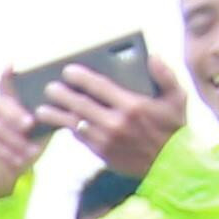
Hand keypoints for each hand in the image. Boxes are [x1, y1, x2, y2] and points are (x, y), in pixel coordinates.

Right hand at [0, 76, 53, 197]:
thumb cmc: (25, 147)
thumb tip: (71, 105)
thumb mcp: (41, 132)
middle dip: (15, 114)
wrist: (7, 175)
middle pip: (0, 105)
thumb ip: (49, 118)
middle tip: (30, 124)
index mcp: (7, 104)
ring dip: (16, 141)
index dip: (6, 75)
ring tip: (31, 152)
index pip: (4, 85)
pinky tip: (19, 160)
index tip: (11, 65)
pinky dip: (7, 153)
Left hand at [52, 57, 185, 178]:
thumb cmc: (174, 125)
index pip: (100, 87)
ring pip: (75, 124)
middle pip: (81, 106)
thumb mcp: (177, 97)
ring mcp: (106, 140)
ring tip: (41, 109)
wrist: (170, 163)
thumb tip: (151, 56)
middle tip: (48, 88)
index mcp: (132, 105)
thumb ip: (165, 75)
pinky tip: (58, 123)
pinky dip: (68, 130)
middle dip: (62, 96)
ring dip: (56, 116)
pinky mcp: (101, 153)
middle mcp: (116, 123)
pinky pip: (80, 139)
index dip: (81, 78)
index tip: (67, 71)